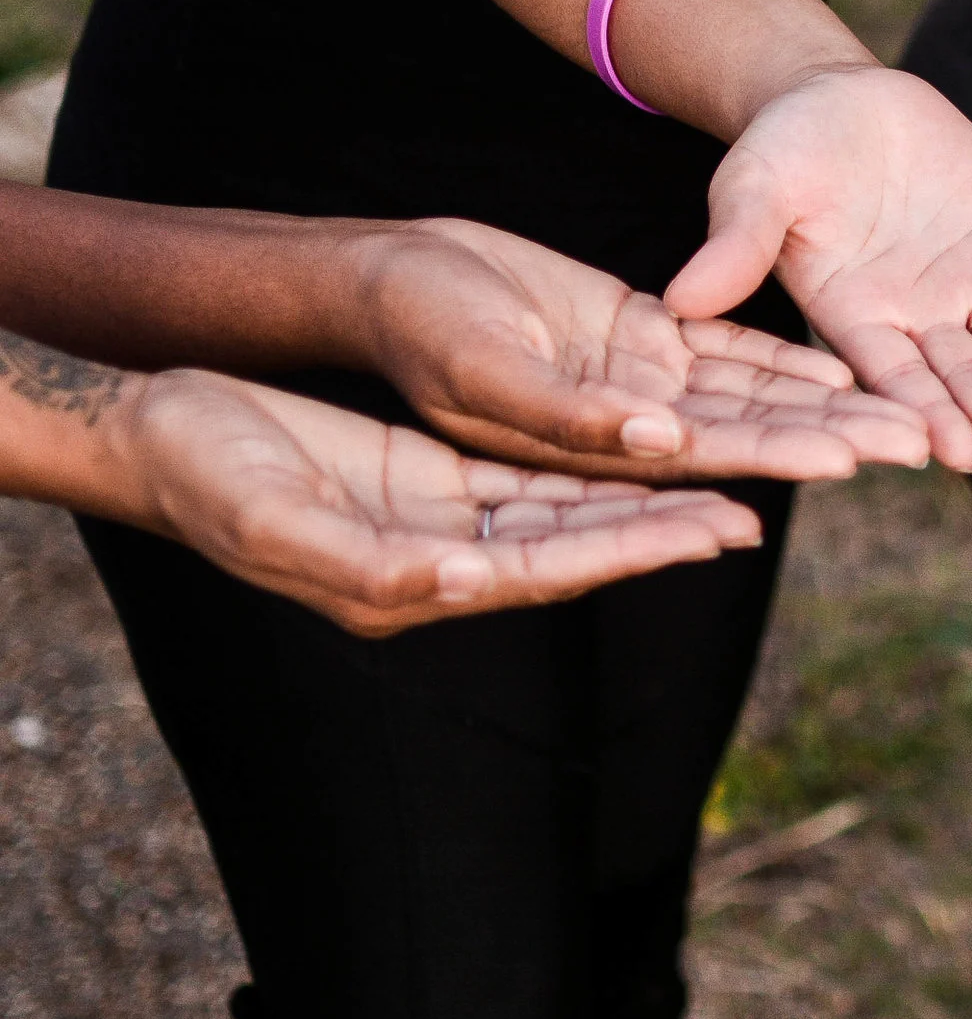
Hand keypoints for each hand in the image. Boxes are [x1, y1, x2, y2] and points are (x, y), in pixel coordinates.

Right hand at [118, 368, 764, 635]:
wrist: (162, 436)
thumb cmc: (207, 476)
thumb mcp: (275, 520)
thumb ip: (368, 565)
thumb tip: (461, 582)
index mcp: (419, 580)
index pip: (554, 565)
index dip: (637, 546)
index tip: (718, 529)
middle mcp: (452, 557)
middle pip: (587, 538)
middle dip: (673, 523)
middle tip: (762, 506)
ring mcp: (453, 516)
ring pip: (578, 503)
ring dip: (656, 491)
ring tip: (740, 475)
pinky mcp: (448, 476)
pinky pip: (545, 470)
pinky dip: (604, 457)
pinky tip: (660, 443)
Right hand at [354, 218, 929, 481]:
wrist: (377, 278)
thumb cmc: (411, 323)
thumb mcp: (479, 366)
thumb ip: (565, 410)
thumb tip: (657, 441)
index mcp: (588, 450)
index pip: (695, 465)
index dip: (771, 459)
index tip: (846, 461)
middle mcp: (625, 431)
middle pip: (744, 438)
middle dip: (828, 440)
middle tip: (919, 444)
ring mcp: (634, 386)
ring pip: (746, 401)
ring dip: (822, 408)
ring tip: (904, 417)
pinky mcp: (636, 340)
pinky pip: (721, 356)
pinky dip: (779, 362)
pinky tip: (842, 372)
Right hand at [664, 67, 971, 473]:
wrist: (839, 98)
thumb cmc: (781, 151)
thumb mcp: (752, 190)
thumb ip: (734, 246)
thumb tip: (679, 300)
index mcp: (850, 320)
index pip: (892, 377)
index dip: (923, 412)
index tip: (954, 451)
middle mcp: (915, 319)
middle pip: (965, 377)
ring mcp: (968, 287)